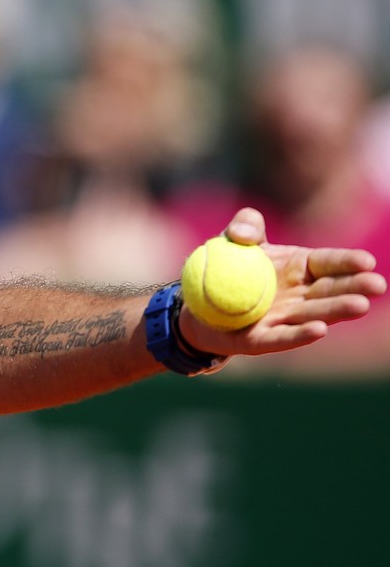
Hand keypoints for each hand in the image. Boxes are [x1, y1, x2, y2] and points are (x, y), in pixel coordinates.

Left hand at [180, 207, 386, 356]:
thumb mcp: (232, 239)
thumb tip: (242, 232)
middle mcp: (299, 296)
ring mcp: (283, 319)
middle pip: (330, 290)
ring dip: (336, 311)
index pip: (328, 263)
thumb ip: (245, 226)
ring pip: (314, 314)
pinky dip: (300, 335)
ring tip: (360, 306)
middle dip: (355, 288)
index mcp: (300, 268)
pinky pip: (283, 337)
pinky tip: (320, 330)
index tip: (367, 261)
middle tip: (377, 285)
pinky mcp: (261, 340)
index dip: (347, 262)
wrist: (195, 304)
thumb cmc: (224, 267)